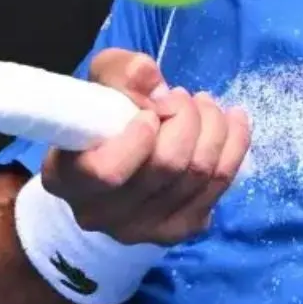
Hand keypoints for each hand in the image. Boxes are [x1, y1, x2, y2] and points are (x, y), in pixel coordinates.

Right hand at [41, 48, 250, 246]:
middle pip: (166, 166)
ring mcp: (143, 230)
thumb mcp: (101, 83)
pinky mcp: (180, 229)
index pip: (107, 171)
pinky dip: (234, 145)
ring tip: (203, 104)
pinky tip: (232, 121)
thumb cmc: (102, 119)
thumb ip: (121, 74)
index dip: (138, 136)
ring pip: (199, 173)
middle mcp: (101, 215)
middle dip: (185, 117)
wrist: (115, 164)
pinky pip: (220, 185)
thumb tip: (154, 81)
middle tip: (181, 95)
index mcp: (68, 179)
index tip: (148, 111)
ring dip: (213, 126)